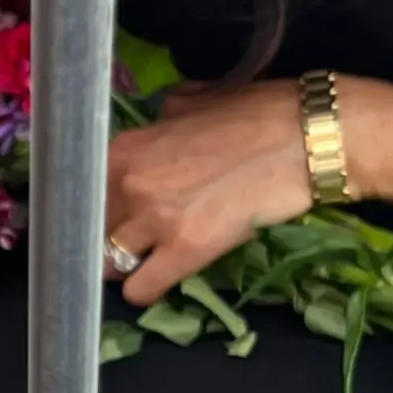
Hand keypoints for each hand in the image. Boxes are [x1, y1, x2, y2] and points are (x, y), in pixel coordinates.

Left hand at [104, 81, 311, 307]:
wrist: (306, 137)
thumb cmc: (256, 112)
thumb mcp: (192, 102)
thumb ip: (161, 124)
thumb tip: (155, 131)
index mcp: (125, 147)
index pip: (86, 194)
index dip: (98, 209)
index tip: (111, 216)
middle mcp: (129, 181)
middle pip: (93, 230)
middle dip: (109, 237)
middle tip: (134, 241)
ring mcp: (155, 218)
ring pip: (111, 262)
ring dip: (127, 266)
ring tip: (149, 262)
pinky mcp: (186, 250)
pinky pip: (142, 289)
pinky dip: (147, 290)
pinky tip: (161, 282)